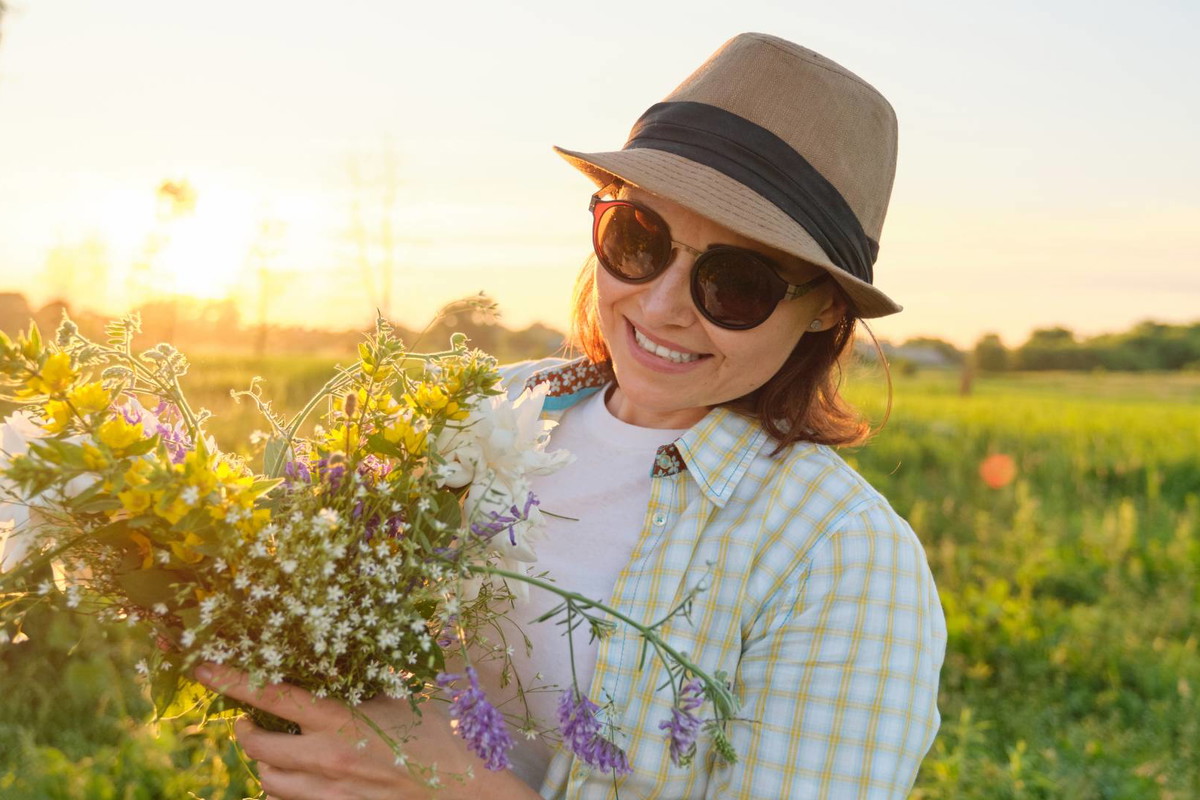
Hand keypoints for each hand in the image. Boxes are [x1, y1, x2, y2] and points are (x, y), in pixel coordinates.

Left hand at [195, 663, 537, 799]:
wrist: (462, 790)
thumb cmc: (435, 738)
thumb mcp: (395, 700)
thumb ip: (356, 687)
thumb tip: (330, 661)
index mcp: (339, 719)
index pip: (269, 694)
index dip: (229, 678)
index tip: (199, 664)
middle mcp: (325, 758)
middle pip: (255, 746)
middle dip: (245, 731)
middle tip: (249, 720)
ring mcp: (327, 792)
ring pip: (266, 780)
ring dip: (264, 762)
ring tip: (277, 749)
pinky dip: (286, 789)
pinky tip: (303, 777)